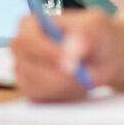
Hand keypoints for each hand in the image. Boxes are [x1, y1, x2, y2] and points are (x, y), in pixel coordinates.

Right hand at [9, 10, 123, 100]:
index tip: (71, 66)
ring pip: (37, 87)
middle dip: (59, 76)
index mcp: (29, 24)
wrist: (103, 56)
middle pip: (29, 68)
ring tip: (84, 76)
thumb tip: (70, 51)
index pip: (27, 40)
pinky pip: (42, 99)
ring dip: (65, 86)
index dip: (47, 54)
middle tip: (84, 76)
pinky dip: (63, 96)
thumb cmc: (97, 36)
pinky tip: (76, 85)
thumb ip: (84, 35)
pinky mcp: (30, 90)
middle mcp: (21, 48)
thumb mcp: (97, 27)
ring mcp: (23, 71)